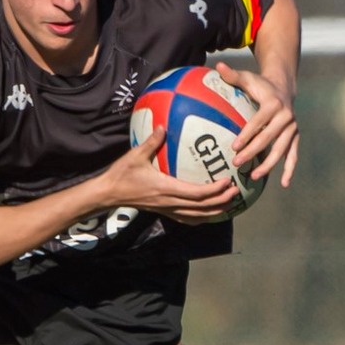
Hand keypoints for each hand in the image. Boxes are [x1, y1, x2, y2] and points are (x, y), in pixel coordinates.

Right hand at [99, 132, 237, 221]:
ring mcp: (167, 209)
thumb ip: (151, 142)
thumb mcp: (135, 155)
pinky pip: (187, 219)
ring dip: (214, 211)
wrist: (108, 194)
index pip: (197, 193)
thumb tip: (163, 125)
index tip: (228, 181)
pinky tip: (208, 212)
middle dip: (222, 201)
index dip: (215, 189)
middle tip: (236, 192)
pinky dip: (201, 217)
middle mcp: (170, 203)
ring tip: (228, 204)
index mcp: (166, 189)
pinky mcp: (163, 212)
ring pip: (197, 217)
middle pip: (202, 208)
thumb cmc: (121, 174)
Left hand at [217, 62, 298, 187]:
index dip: (247, 134)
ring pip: (281, 150)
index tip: (234, 147)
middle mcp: (286, 117)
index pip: (259, 122)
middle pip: (268, 138)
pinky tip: (283, 184)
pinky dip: (289, 169)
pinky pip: (293, 155)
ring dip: (269, 165)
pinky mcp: (295, 136)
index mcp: (274, 104)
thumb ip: (232, 75)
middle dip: (253, 152)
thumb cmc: (260, 84)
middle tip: (237, 163)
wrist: (283, 87)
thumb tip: (217, 65)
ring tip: (254, 176)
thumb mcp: (247, 78)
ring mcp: (292, 128)